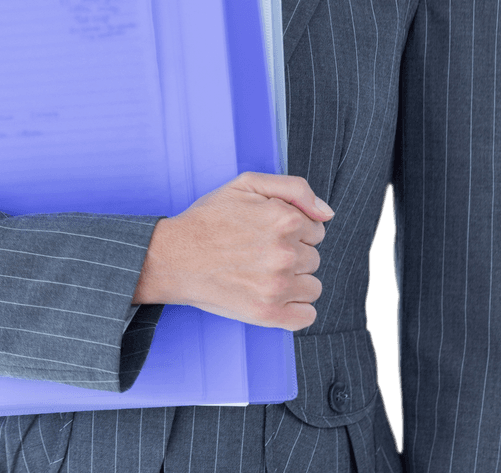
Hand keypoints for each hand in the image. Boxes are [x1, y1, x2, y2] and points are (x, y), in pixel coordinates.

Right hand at [133, 171, 333, 330]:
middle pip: (314, 258)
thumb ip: (294, 188)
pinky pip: (307, 316)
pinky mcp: (268, 314)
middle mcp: (285, 254)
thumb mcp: (247, 183)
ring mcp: (278, 286)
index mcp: (285, 219)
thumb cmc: (209, 218)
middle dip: (294, 254)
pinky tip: (274, 296)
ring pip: (313, 286)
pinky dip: (296, 309)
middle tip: (261, 252)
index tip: (270, 233)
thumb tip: (327, 213)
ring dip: (295, 281)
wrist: (174, 256)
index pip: (316, 230)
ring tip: (264, 274)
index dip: (294, 230)